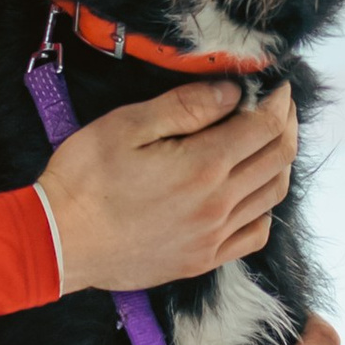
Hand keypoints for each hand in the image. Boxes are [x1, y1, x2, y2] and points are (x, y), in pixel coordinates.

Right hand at [42, 75, 297, 298]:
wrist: (59, 243)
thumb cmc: (84, 179)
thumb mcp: (127, 125)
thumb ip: (185, 106)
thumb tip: (232, 92)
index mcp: (203, 166)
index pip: (264, 128)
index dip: (279, 102)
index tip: (280, 85)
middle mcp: (218, 204)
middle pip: (277, 159)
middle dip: (286, 126)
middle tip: (280, 106)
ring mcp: (213, 237)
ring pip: (272, 196)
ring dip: (280, 163)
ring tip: (271, 141)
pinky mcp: (202, 260)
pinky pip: (255, 235)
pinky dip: (265, 208)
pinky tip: (252, 193)